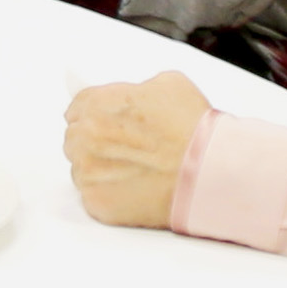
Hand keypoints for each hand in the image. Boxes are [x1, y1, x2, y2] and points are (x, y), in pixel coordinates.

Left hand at [65, 73, 212, 228]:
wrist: (210, 171)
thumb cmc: (193, 128)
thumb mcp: (169, 84)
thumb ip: (138, 89)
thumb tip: (131, 97)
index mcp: (96, 104)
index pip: (77, 107)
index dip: (96, 115)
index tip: (107, 124)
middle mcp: (84, 137)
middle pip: (76, 138)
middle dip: (96, 141)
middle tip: (125, 149)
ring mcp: (88, 172)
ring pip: (82, 168)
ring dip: (100, 168)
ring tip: (133, 171)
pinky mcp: (97, 203)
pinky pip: (92, 196)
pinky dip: (109, 194)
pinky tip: (134, 189)